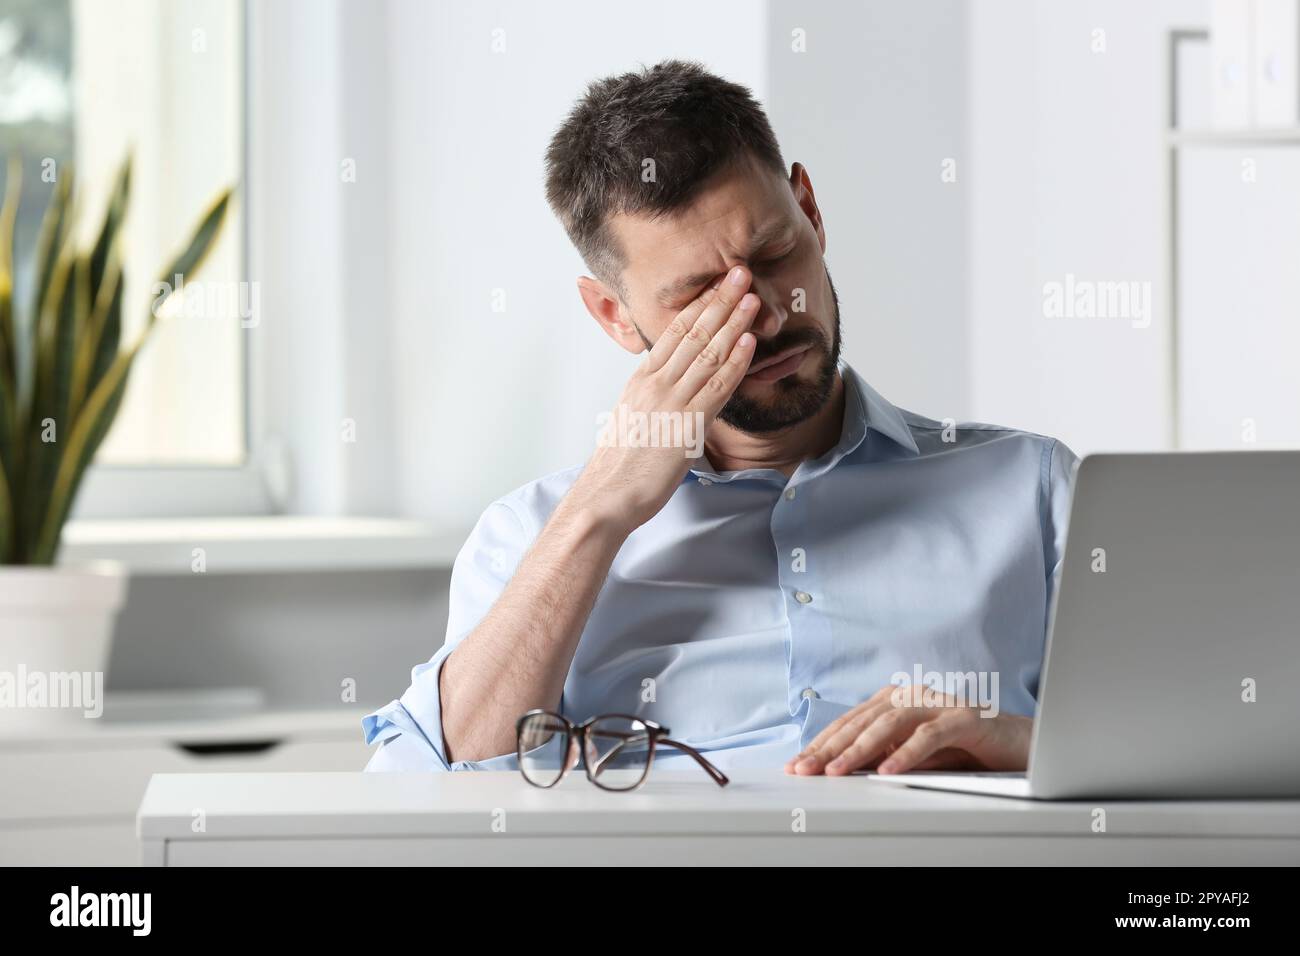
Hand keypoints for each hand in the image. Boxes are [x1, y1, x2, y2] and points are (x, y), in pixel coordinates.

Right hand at [571, 266, 758, 532]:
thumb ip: (655, 400)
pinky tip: (749, 342)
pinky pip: (716, 387)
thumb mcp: (634, 420)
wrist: (606, 496)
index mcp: (641, 380)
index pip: (673, 332)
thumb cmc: (619, 466)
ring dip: (733, 323)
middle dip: (720, 300)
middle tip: (740, 272)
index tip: (716, 283)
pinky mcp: (687, 426)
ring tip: (752, 297)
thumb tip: (676, 391)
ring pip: (707, 354)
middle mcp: (655, 384)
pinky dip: (735, 362)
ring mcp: (671, 402)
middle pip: (693, 333)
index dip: (699, 304)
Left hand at [783, 684, 1032, 775]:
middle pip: (861, 721)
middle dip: (828, 747)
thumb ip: (880, 758)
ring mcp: (936, 703)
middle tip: (804, 770)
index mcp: (893, 701)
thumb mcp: (910, 756)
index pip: (849, 723)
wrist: (1016, 744)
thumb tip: (838, 770)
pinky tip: (888, 771)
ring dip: (859, 750)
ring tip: (836, 771)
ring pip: (889, 724)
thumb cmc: (961, 749)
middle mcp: (910, 695)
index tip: (795, 765)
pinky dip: (907, 754)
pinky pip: (929, 735)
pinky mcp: (963, 716)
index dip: (820, 743)